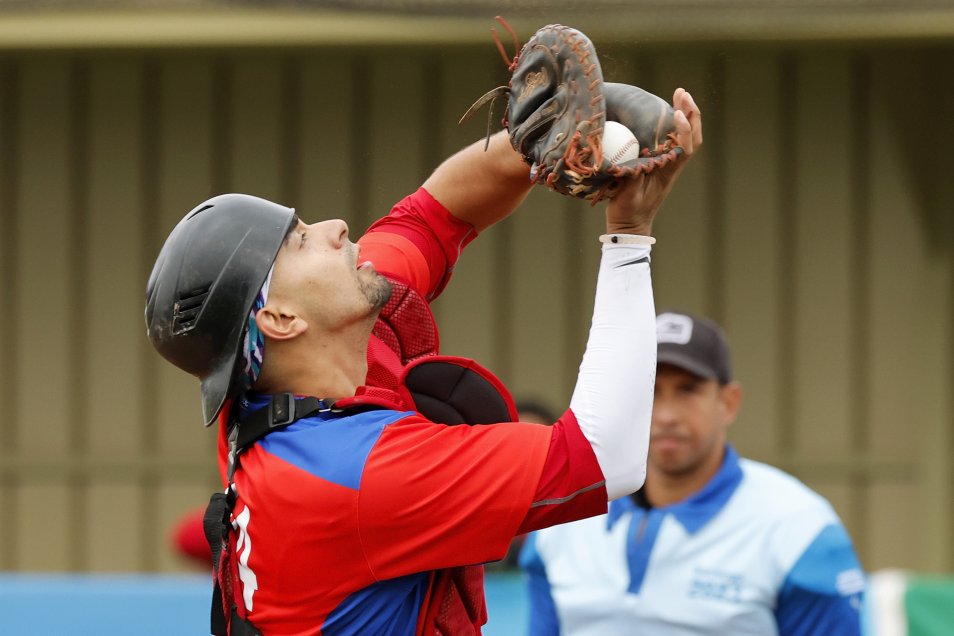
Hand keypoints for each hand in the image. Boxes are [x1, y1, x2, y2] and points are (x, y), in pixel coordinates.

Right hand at [605, 88, 702, 234]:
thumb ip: (633, 175)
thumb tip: (636, 155)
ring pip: (683, 136)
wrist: (630, 227)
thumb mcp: (628, 196)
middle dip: (690, 113)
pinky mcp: (658, 163)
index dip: (684, 129)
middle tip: (681, 92)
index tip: (676, 114)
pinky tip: (663, 112)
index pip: (686, 147)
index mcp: (669, 172)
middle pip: (692, 136)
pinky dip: (671, 123)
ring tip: (678, 94)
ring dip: (684, 114)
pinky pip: (670, 139)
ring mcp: (667, 163)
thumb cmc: (628, 213)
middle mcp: (672, 165)